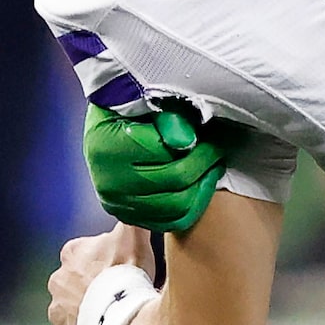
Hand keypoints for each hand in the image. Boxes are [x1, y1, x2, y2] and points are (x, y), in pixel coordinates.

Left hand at [49, 223, 155, 324]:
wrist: (117, 320)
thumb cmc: (124, 275)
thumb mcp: (133, 235)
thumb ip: (132, 215)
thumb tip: (134, 195)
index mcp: (72, 253)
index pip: (89, 251)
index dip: (109, 258)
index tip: (125, 266)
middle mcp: (58, 280)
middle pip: (81, 280)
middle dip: (97, 285)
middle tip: (123, 292)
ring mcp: (58, 311)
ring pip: (78, 308)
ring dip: (94, 310)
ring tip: (118, 315)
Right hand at [84, 103, 225, 231]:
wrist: (108, 126)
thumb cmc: (132, 110)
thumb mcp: (147, 102)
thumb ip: (168, 118)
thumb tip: (185, 141)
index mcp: (108, 147)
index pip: (167, 153)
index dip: (198, 146)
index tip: (213, 138)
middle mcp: (108, 180)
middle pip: (177, 181)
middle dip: (205, 165)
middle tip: (217, 151)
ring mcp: (117, 203)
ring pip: (178, 207)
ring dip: (203, 186)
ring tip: (211, 168)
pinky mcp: (128, 216)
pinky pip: (171, 221)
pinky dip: (192, 205)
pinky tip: (199, 186)